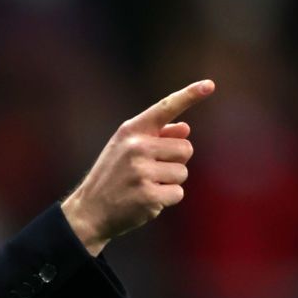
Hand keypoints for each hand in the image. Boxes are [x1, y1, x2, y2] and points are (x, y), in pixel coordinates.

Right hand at [61, 79, 215, 255]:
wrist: (88, 211)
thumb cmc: (111, 178)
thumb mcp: (125, 151)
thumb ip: (155, 137)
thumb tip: (185, 129)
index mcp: (131, 131)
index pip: (165, 107)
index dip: (189, 95)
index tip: (209, 85)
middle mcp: (136, 147)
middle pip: (186, 148)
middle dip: (175, 162)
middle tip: (148, 173)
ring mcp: (142, 172)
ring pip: (183, 173)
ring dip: (170, 183)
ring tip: (143, 187)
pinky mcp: (148, 195)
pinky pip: (178, 193)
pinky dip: (167, 200)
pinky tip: (145, 201)